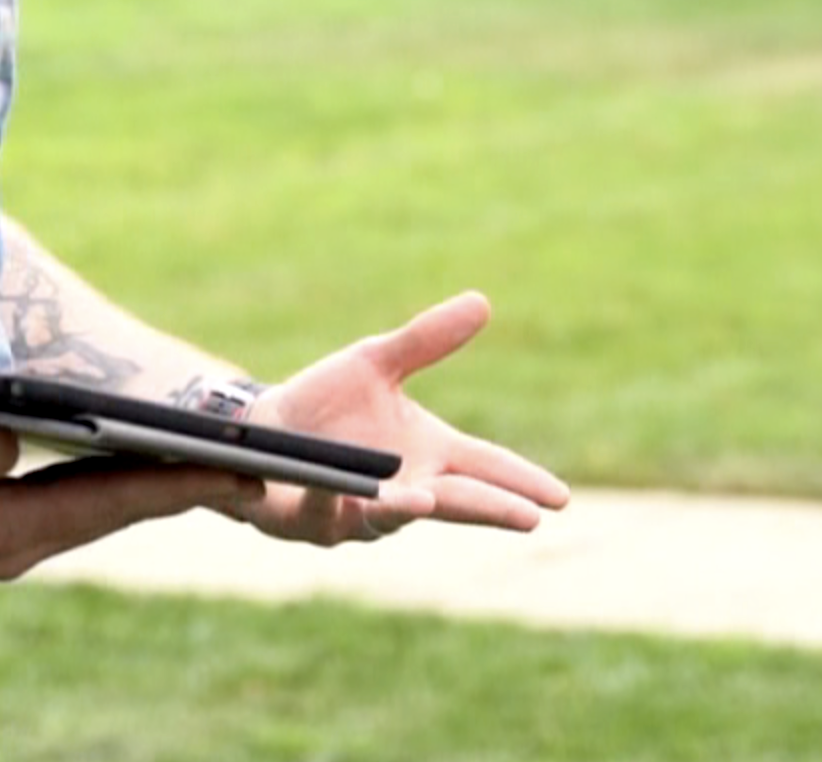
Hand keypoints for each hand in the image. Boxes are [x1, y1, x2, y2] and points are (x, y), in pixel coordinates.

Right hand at [0, 406, 248, 579]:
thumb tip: (18, 436)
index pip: (110, 501)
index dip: (179, 481)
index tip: (242, 467)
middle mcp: (13, 547)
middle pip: (120, 510)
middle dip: (190, 484)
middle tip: (263, 463)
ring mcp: (6, 544)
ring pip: (102, 511)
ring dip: (159, 484)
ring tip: (225, 456)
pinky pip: (75, 507)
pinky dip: (117, 484)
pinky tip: (144, 459)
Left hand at [242, 291, 570, 545]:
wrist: (260, 428)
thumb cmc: (325, 401)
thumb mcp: (375, 362)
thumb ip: (426, 340)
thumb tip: (482, 301)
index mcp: (427, 455)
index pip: (485, 469)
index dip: (521, 482)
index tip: (561, 499)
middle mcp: (402, 491)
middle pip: (456, 503)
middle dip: (489, 510)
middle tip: (528, 518)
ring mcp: (358, 513)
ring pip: (387, 518)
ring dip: (404, 510)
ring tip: (425, 502)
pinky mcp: (311, 521)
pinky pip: (321, 512)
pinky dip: (329, 501)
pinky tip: (336, 489)